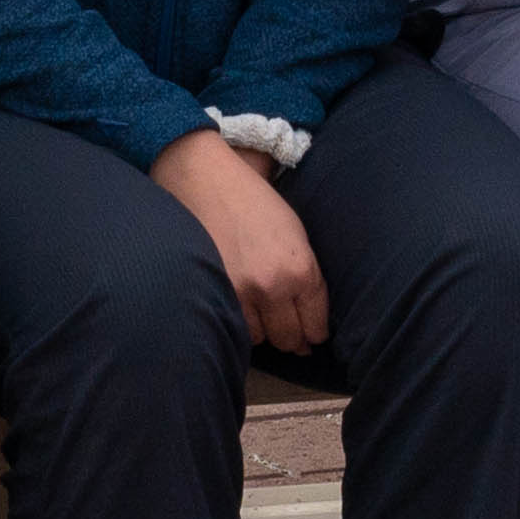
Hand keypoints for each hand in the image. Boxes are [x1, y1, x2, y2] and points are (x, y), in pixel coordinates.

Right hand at [152, 132, 328, 356]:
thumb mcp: (294, 231)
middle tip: (292, 336)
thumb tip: (310, 314)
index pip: (316, 323)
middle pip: (288, 338)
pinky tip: (242, 311)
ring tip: (262, 316)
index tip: (313, 337)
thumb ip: (305, 274)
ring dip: (263, 331)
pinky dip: (239, 323)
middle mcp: (272, 286)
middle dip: (293, 339)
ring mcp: (239, 294)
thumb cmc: (254, 199)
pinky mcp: (211, 294)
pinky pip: (232, 327)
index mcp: (299, 267)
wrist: (203, 179)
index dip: (316, 334)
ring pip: (260, 338)